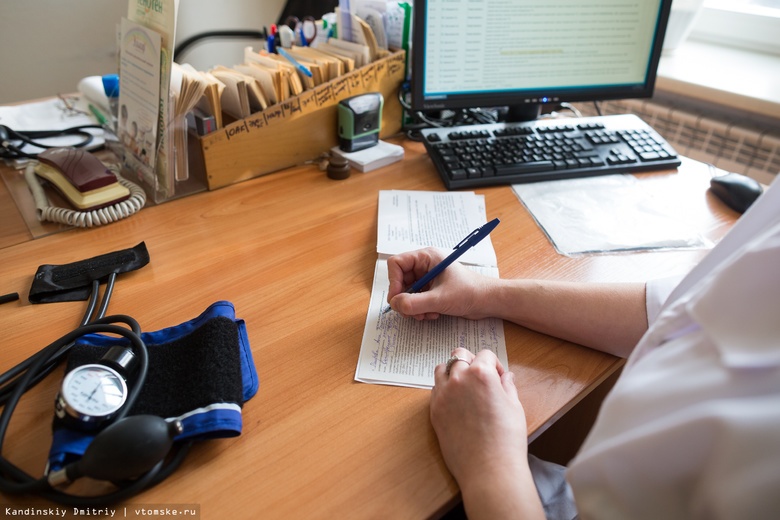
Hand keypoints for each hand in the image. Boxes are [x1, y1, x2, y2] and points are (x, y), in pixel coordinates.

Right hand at [386, 248, 492, 319]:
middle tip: (410, 312)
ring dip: (413, 307)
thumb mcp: (440, 299)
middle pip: (400, 280)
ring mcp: (428, 278)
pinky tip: (432, 314)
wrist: (488, 301)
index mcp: (426, 257)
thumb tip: (395, 305)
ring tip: (425, 315)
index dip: (394, 282)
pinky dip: (420, 310)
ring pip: (407, 293)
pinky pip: (416, 300)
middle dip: (404, 299)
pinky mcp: (431, 290)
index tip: (397, 299)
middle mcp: (425, 266)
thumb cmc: (469, 292)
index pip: (396, 264)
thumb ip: (415, 303)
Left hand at [430, 348, 543, 518]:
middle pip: (459, 355)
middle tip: (480, 378)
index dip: (494, 364)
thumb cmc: (507, 439)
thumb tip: (505, 376)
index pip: (485, 354)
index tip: (499, 377)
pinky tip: (456, 402)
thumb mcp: (515, 407)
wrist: (488, 468)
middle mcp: (458, 379)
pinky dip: (444, 389)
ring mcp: (443, 394)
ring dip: (452, 371)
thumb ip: (507, 386)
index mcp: (481, 374)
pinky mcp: (434, 410)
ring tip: (464, 386)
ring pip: (442, 369)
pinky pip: (435, 389)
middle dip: (471, 362)